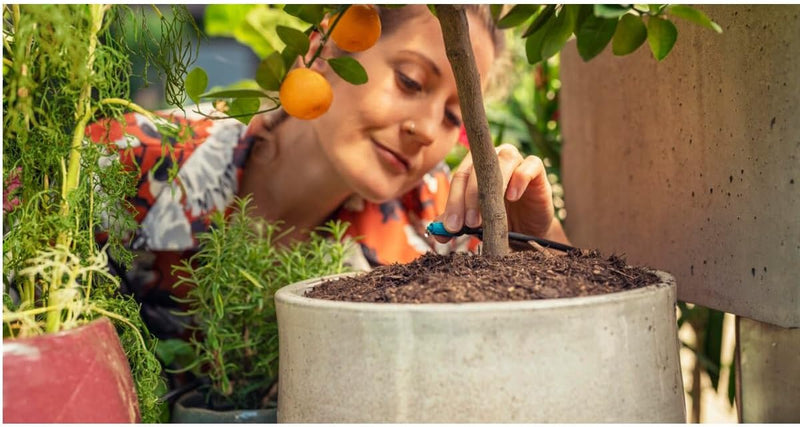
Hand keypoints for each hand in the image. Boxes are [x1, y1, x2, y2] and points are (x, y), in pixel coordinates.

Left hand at [437, 144, 563, 241]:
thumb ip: (455, 224)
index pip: (459, 177)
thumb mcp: (473, 224)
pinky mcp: (537, 169)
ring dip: (493, 189)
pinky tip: (512, 197)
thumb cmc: (498, 220)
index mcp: (475, 166)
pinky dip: (520, 178)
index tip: (451, 227)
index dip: (453, 202)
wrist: (528, 230)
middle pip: (477, 169)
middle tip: (468, 224)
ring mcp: (517, 159)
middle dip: (469, 198)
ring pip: (502, 162)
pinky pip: (530, 164)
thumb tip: (437, 233)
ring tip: (489, 215)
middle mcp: (494, 158)